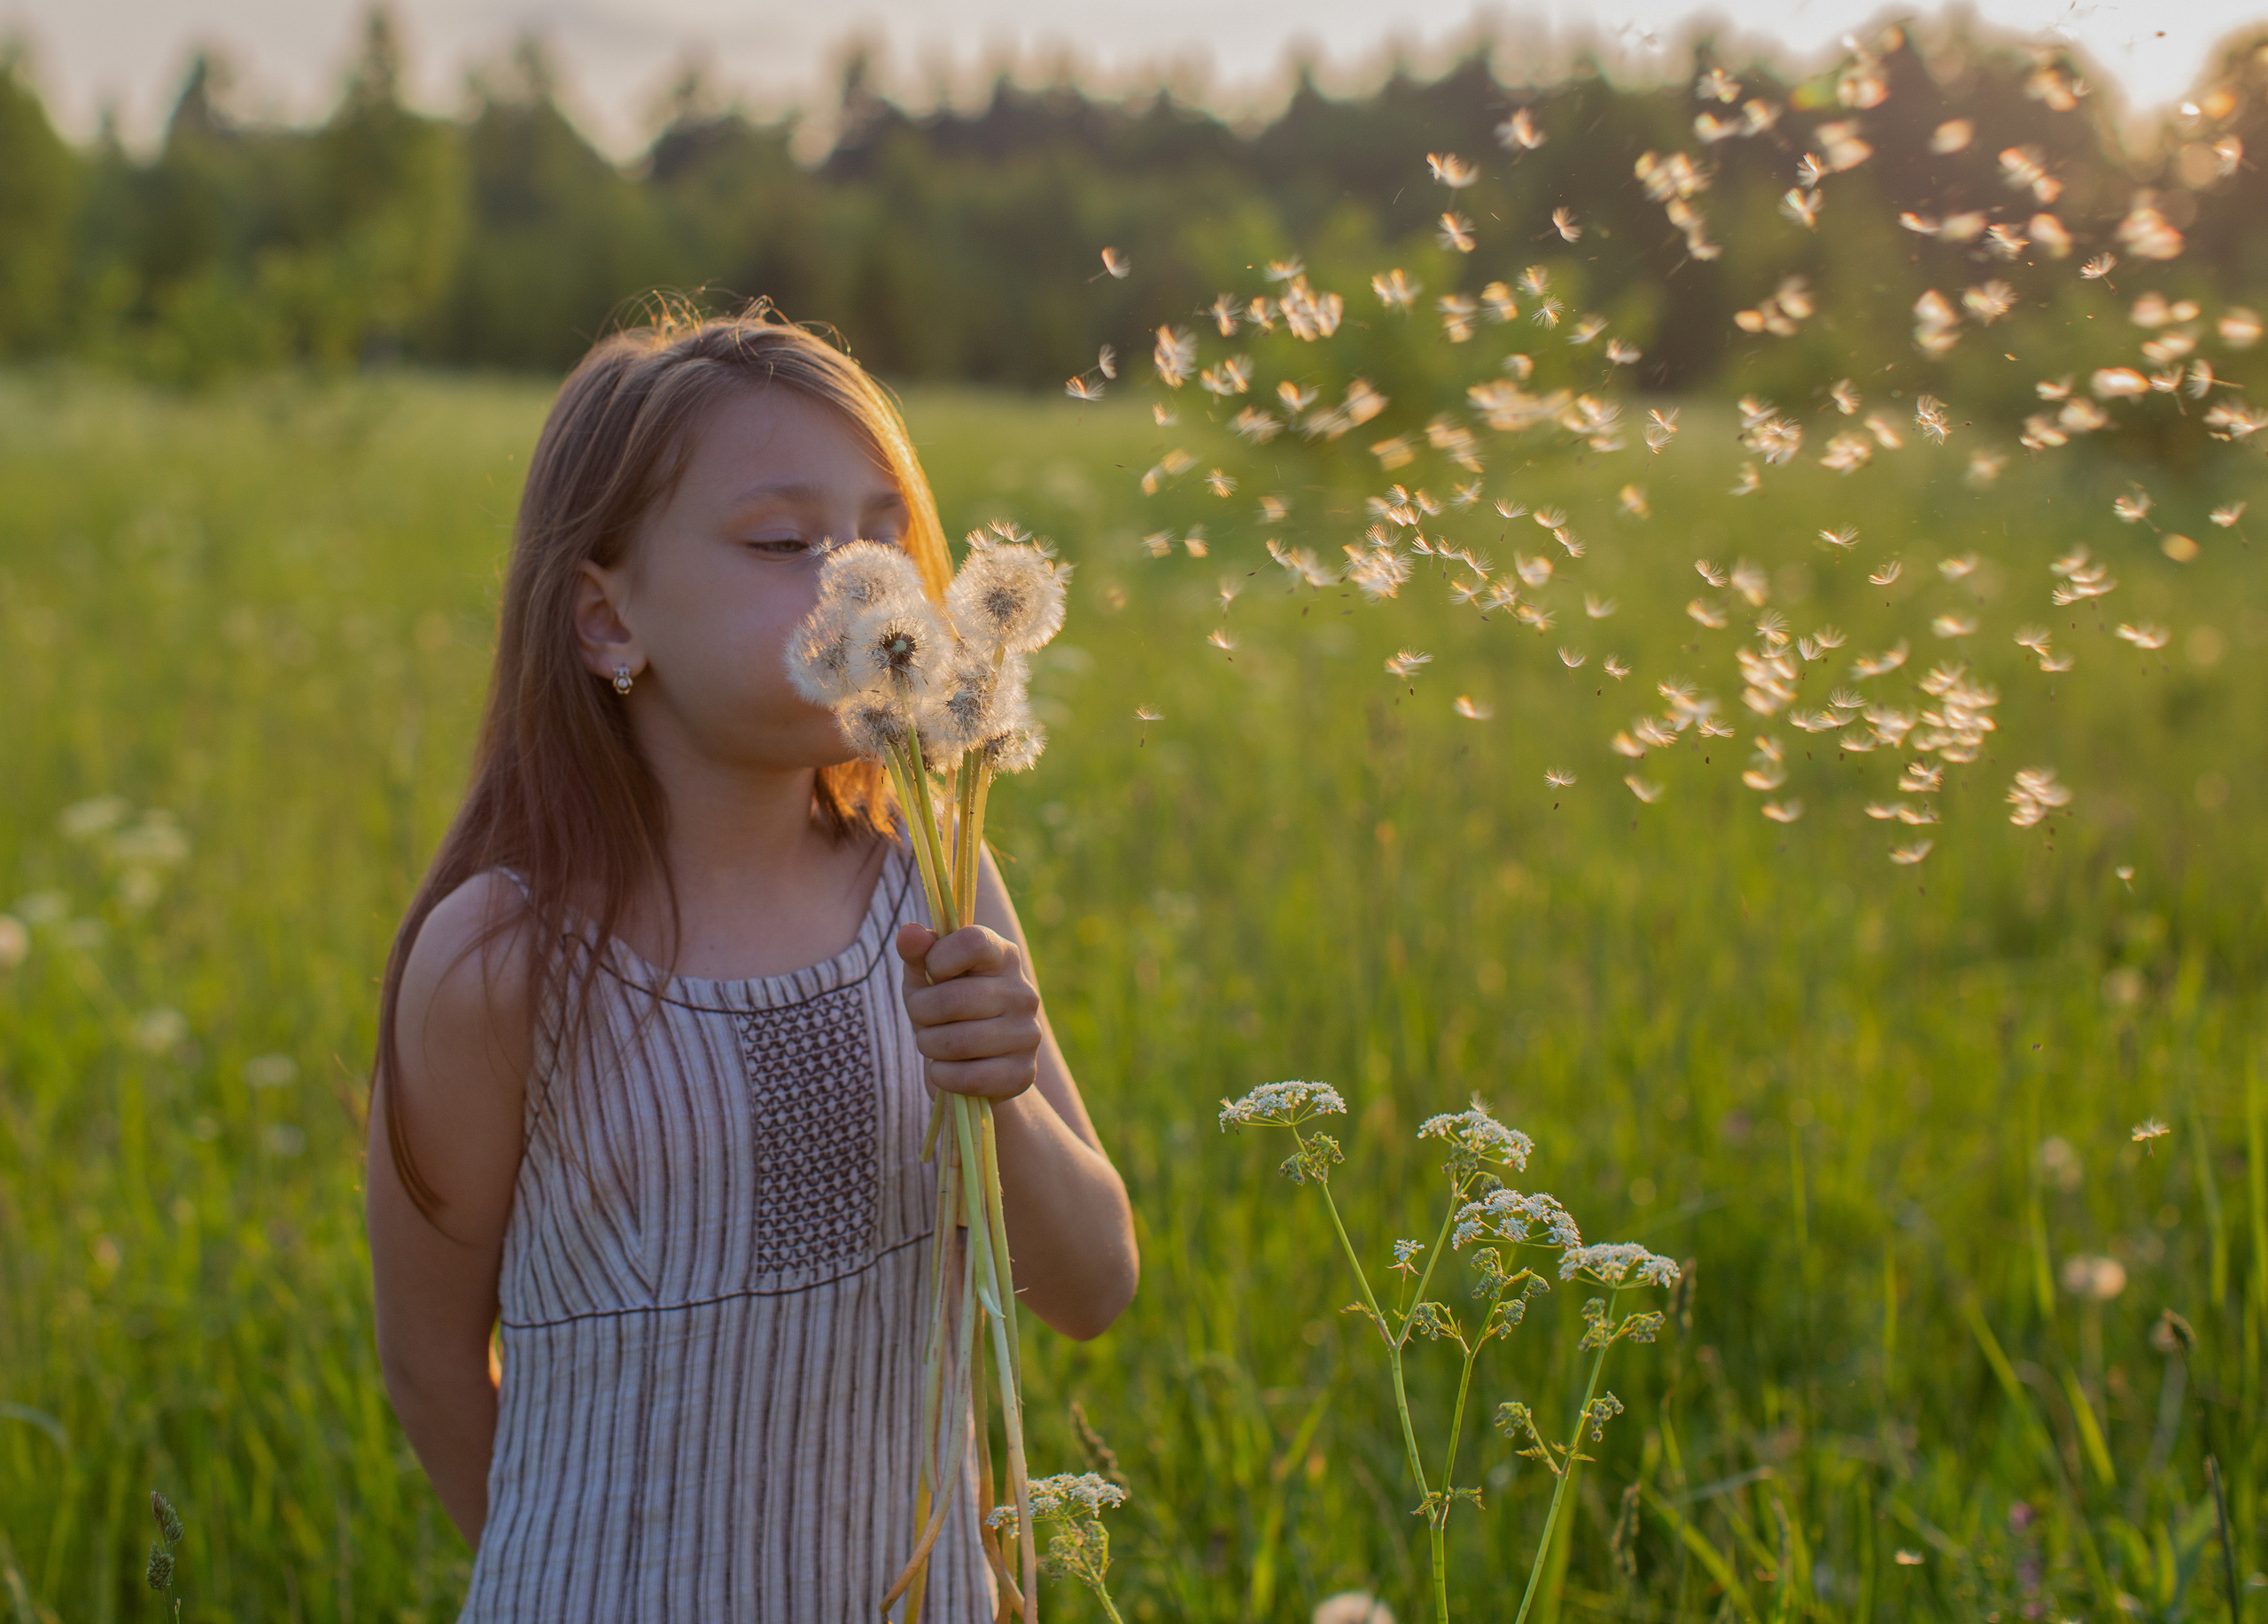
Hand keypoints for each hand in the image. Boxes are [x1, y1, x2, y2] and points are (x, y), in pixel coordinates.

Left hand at [895, 922, 1042, 1101]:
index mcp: (1003, 956)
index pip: (972, 943)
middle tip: (922, 1017)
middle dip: (921, 1012)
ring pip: (958, 1042)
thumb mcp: (926, 977)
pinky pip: (969, 1078)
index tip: (932, 972)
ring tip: (933, 1043)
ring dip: (929, 1045)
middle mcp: (1023, 992)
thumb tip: (908, 933)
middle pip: (954, 999)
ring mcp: (1028, 1034)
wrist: (975, 1064)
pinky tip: (945, 1069)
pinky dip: (943, 1076)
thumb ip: (917, 952)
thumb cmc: (945, 1009)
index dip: (938, 959)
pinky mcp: (1023, 1073)